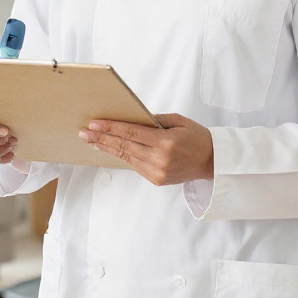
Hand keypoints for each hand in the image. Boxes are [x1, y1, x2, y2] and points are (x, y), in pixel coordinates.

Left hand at [79, 114, 213, 185]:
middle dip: (102, 138)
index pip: (131, 132)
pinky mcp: (155, 179)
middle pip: (124, 146)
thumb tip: (133, 117)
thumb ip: (155, 119)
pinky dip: (121, 156)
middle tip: (84, 133)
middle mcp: (159, 159)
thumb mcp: (179, 121)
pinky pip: (134, 165)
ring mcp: (157, 171)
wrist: (212, 162)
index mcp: (166, 142)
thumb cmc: (197, 137)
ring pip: (126, 157)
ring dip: (107, 148)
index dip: (111, 128)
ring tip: (92, 141)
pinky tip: (109, 150)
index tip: (95, 124)